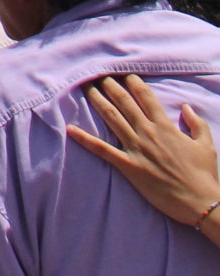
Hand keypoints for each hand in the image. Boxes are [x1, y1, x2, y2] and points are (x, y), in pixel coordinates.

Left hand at [68, 74, 219, 228]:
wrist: (199, 202)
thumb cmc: (203, 174)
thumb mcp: (206, 144)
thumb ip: (196, 123)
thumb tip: (185, 106)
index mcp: (165, 126)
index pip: (145, 96)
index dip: (132, 82)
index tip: (123, 73)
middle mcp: (148, 132)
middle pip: (124, 102)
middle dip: (110, 85)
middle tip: (97, 73)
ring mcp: (137, 148)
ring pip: (112, 118)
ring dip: (97, 101)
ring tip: (85, 87)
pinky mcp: (128, 166)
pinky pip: (103, 150)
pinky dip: (85, 139)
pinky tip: (70, 129)